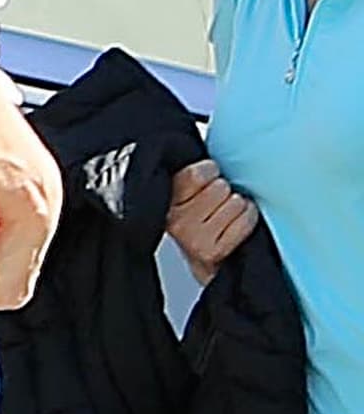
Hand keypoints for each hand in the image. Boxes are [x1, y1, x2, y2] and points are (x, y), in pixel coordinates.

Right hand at [166, 158, 257, 284]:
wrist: (206, 264)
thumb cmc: (202, 220)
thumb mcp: (189, 189)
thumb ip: (193, 172)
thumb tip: (213, 149)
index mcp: (166, 198)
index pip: (198, 172)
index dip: (210, 172)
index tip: (208, 179)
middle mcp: (174, 220)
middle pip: (220, 186)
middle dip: (224, 192)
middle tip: (217, 204)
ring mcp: (191, 237)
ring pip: (234, 202)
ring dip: (237, 207)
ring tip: (226, 216)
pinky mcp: (210, 252)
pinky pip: (245, 220)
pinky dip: (247, 220)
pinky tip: (235, 226)